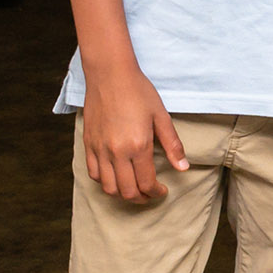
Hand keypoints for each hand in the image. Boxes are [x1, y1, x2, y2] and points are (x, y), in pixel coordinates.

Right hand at [82, 65, 184, 203]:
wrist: (110, 75)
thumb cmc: (138, 92)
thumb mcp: (161, 116)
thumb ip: (172, 145)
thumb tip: (183, 168)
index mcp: (138, 146)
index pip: (146, 183)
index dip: (156, 192)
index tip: (162, 191)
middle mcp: (116, 152)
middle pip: (127, 191)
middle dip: (141, 198)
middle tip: (150, 194)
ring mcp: (100, 149)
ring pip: (108, 187)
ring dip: (122, 194)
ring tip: (133, 189)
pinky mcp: (88, 144)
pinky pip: (93, 173)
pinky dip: (104, 182)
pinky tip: (115, 177)